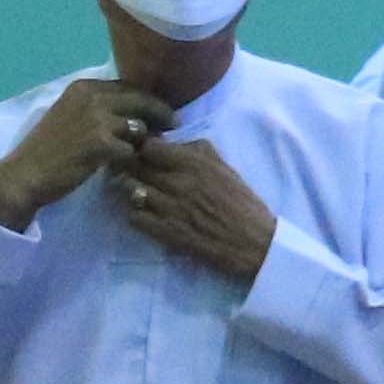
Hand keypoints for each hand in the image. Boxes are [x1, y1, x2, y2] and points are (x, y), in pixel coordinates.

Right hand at [0, 76, 161, 227]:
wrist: (26, 174)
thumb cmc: (46, 149)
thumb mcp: (68, 115)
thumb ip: (95, 108)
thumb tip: (129, 111)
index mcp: (83, 87)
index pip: (127, 87)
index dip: (146, 99)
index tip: (160, 109)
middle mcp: (91, 97)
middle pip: (140, 100)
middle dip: (160, 112)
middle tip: (174, 124)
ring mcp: (97, 120)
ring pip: (139, 126)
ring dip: (146, 140)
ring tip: (150, 151)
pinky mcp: (101, 144)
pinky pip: (131, 150)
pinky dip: (132, 160)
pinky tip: (129, 168)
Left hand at [107, 132, 278, 286]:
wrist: (252, 242)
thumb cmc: (241, 202)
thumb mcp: (224, 167)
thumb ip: (197, 151)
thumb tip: (171, 141)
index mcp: (194, 163)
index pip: (149, 147)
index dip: (144, 150)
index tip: (146, 155)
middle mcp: (178, 182)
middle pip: (136, 167)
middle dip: (133, 168)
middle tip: (135, 173)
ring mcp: (170, 208)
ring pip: (131, 191)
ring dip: (133, 191)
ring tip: (141, 194)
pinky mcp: (166, 232)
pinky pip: (135, 217)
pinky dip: (136, 215)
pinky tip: (146, 215)